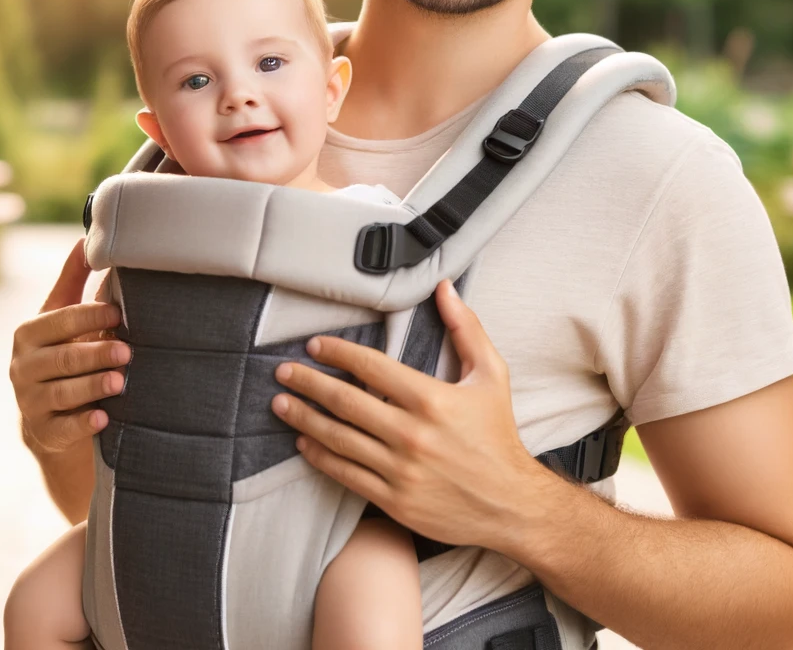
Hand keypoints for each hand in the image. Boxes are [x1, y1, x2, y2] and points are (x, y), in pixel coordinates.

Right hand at [10, 239, 130, 455]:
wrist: (50, 411)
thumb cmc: (64, 349)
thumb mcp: (62, 315)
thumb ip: (74, 279)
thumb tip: (86, 237)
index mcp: (30, 333)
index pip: (60, 321)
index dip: (88, 316)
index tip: (117, 313)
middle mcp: (23, 367)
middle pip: (63, 358)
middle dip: (96, 353)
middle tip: (128, 351)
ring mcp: (30, 401)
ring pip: (62, 392)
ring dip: (93, 386)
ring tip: (121, 381)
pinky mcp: (43, 431)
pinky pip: (62, 428)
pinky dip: (83, 423)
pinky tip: (104, 417)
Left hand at [271, 279, 544, 551]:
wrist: (510, 505)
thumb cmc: (497, 434)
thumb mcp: (492, 374)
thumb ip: (466, 328)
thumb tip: (444, 287)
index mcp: (432, 399)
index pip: (371, 367)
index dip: (338, 353)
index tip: (315, 346)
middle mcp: (411, 434)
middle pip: (345, 402)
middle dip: (308, 383)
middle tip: (283, 372)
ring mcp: (399, 470)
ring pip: (338, 439)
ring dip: (304, 418)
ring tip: (281, 403)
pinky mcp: (393, 499)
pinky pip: (346, 473)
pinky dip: (320, 457)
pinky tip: (303, 443)